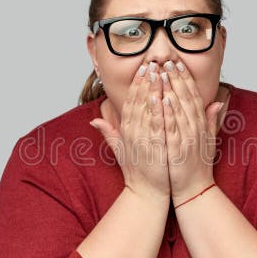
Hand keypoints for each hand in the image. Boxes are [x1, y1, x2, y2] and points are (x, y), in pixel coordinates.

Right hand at [89, 62, 169, 200]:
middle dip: (145, 81)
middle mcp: (132, 134)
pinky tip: (163, 98)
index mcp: (126, 132)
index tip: (143, 68)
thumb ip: (109, 133)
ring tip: (159, 73)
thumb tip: (94, 120)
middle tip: (152, 62)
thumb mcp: (121, 150)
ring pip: (146, 111)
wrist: (146, 194)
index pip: (131, 102)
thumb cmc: (137, 172)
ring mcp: (142, 141)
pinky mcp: (153, 150)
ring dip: (152, 91)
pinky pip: (156, 127)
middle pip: (138, 102)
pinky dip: (158, 112)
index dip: (137, 84)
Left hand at [159, 60, 223, 204]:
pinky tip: (161, 99)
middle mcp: (196, 128)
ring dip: (170, 89)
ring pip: (179, 109)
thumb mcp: (208, 139)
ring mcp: (187, 138)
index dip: (185, 78)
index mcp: (201, 124)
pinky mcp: (177, 149)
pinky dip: (167, 113)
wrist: (195, 189)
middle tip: (167, 60)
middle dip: (177, 78)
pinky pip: (172, 127)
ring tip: (161, 72)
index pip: (193, 96)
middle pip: (186, 98)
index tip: (177, 64)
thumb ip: (210, 120)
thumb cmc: (198, 165)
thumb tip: (218, 102)